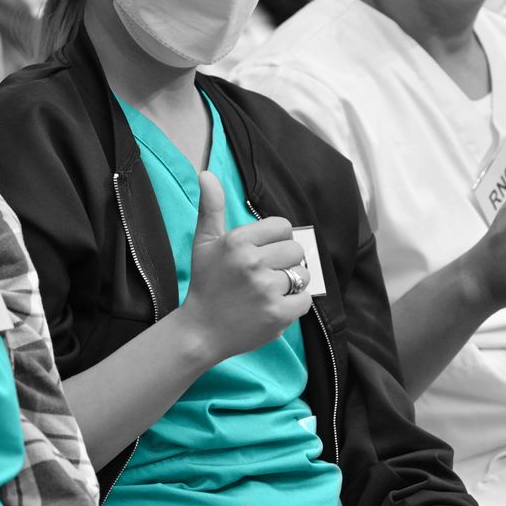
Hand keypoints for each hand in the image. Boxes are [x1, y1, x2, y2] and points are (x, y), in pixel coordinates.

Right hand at [179, 172, 311, 364]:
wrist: (201, 331)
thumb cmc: (205, 284)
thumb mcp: (204, 243)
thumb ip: (211, 207)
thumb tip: (207, 174)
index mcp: (237, 241)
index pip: (282, 227)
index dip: (275, 240)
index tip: (261, 254)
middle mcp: (252, 262)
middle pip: (295, 250)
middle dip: (284, 262)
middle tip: (263, 276)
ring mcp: (265, 289)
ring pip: (302, 275)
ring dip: (290, 284)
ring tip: (267, 292)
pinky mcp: (277, 314)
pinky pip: (304, 301)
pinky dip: (294, 305)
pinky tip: (272, 307)